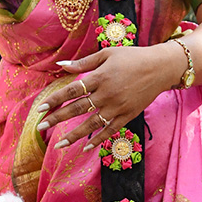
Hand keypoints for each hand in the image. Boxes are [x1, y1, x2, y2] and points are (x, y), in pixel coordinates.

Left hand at [38, 44, 182, 150]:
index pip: (72, 90)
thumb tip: (61, 65)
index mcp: (100, 76)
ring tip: (58, 145)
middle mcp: (107, 93)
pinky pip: (110, 130)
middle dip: (57, 119)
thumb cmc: (132, 57)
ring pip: (91, 124)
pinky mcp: (128, 115)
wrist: (161, 68)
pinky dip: (98, 139)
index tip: (41, 109)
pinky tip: (85, 147)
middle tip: (41, 127)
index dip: (55, 100)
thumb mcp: (107, 54)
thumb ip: (83, 62)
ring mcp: (118, 106)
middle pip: (77, 109)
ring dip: (73, 136)